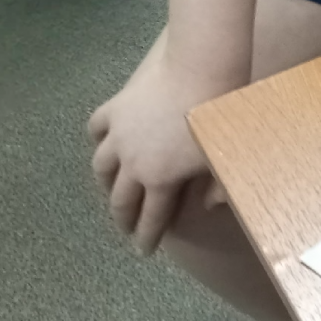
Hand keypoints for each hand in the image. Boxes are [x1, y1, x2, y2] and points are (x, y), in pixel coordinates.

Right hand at [86, 39, 232, 253]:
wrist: (200, 69)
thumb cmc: (217, 115)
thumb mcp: (222, 156)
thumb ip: (218, 187)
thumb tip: (208, 205)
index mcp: (159, 179)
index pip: (151, 218)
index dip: (147, 237)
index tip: (143, 251)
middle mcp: (131, 162)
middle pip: (120, 198)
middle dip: (122, 218)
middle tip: (125, 229)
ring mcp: (119, 135)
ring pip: (101, 166)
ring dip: (105, 182)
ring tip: (110, 189)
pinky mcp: (115, 108)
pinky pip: (97, 128)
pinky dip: (98, 138)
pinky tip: (102, 142)